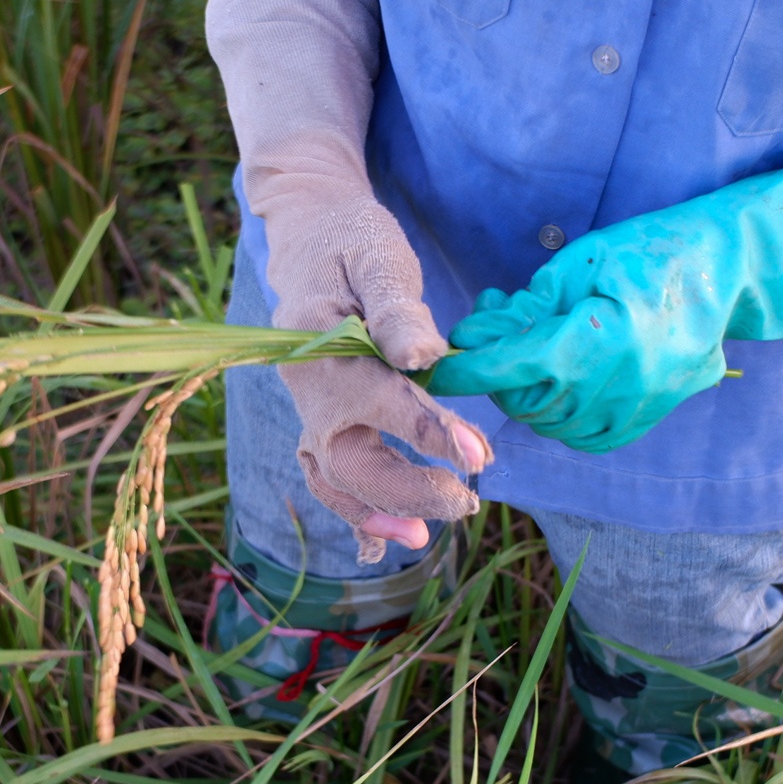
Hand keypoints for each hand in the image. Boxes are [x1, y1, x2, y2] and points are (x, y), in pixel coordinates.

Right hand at [267, 197, 491, 563]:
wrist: (312, 240)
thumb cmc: (353, 242)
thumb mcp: (379, 258)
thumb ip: (397, 312)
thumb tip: (421, 356)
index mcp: (317, 343)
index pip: (375, 398)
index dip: (427, 430)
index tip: (476, 454)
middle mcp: (306, 386)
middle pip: (346, 458)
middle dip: (405, 489)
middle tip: (464, 501)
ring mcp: (311, 407)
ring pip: (333, 477)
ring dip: (376, 511)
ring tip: (421, 538)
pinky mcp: (323, 419)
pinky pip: (329, 476)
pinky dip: (354, 513)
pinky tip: (383, 543)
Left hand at [426, 99, 782, 452]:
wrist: (729, 267)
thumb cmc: (651, 250)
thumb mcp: (581, 262)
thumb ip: (528, 305)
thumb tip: (476, 335)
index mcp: (599, 339)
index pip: (512, 367)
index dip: (467, 371)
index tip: (438, 370)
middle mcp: (622, 383)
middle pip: (529, 400)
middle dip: (499, 375)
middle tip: (491, 342)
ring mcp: (643, 404)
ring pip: (556, 423)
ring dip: (529, 395)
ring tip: (529, 355)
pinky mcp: (654, 413)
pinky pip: (591, 436)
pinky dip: (564, 419)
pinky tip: (558, 387)